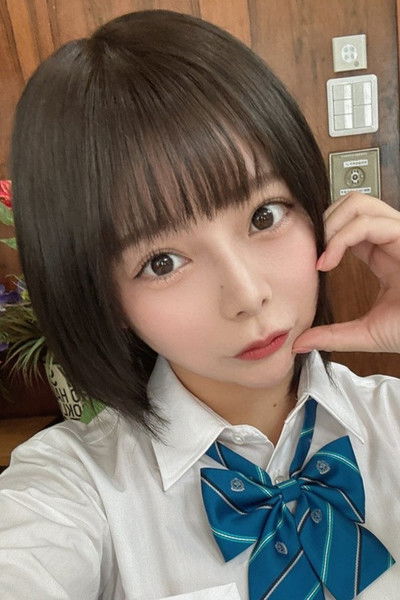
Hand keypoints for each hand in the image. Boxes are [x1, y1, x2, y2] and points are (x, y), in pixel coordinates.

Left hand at [293, 192, 399, 353]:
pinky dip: (341, 237)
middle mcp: (393, 239)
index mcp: (384, 254)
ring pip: (360, 203)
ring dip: (331, 225)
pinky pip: (369, 222)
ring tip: (321, 256)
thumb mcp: (367, 333)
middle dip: (325, 221)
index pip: (349, 224)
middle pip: (353, 204)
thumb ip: (333, 335)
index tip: (310, 263)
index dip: (325, 235)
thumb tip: (299, 344)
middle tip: (312, 252)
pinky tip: (328, 261)